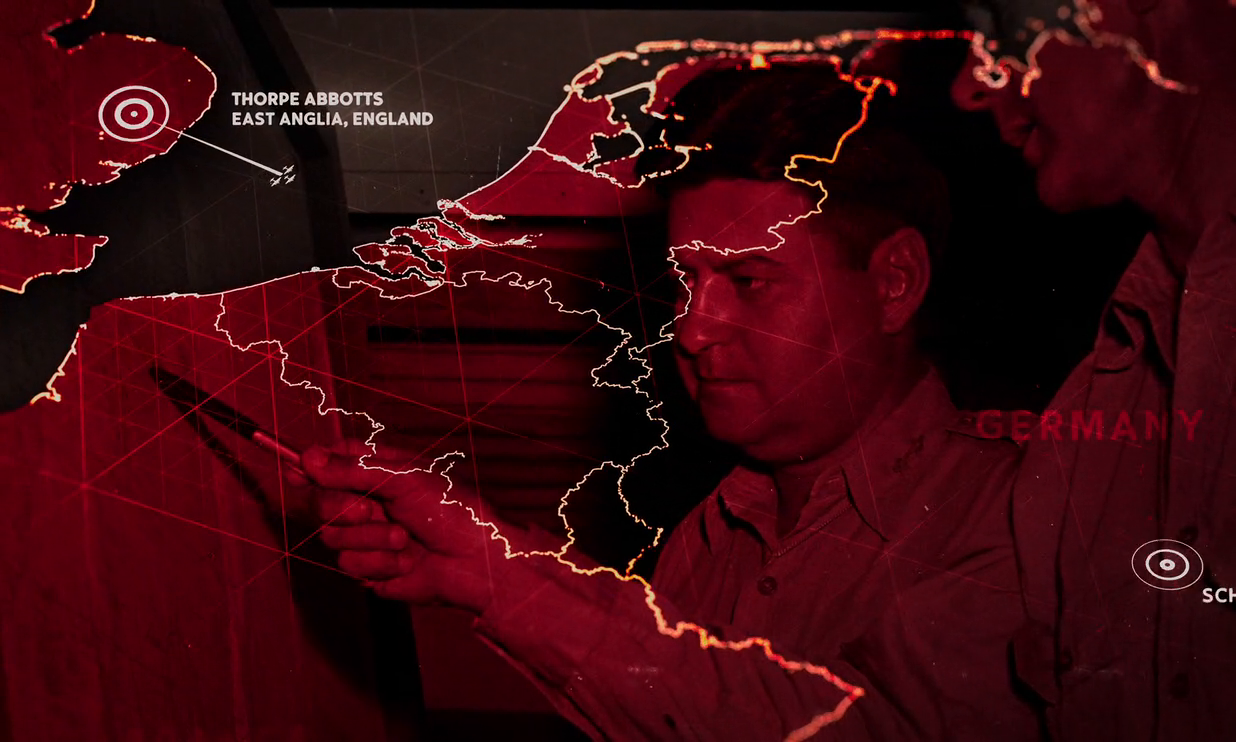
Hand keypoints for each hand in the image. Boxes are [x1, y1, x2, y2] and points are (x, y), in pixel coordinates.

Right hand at [288, 439, 509, 613]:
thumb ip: (354, 470)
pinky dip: (378, 563)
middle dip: (342, 508)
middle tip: (371, 511)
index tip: (299, 471)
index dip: (312, 465)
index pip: (332, 461)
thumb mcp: (405, 479)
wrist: (475, 562)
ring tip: (404, 538)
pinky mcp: (371, 569)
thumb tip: (307, 458)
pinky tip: (406, 561)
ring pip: (331, 537)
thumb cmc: (452, 511)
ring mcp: (368, 537)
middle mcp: (369, 502)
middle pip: (321, 501)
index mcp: (379, 472)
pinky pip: (349, 565)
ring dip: (370, 539)